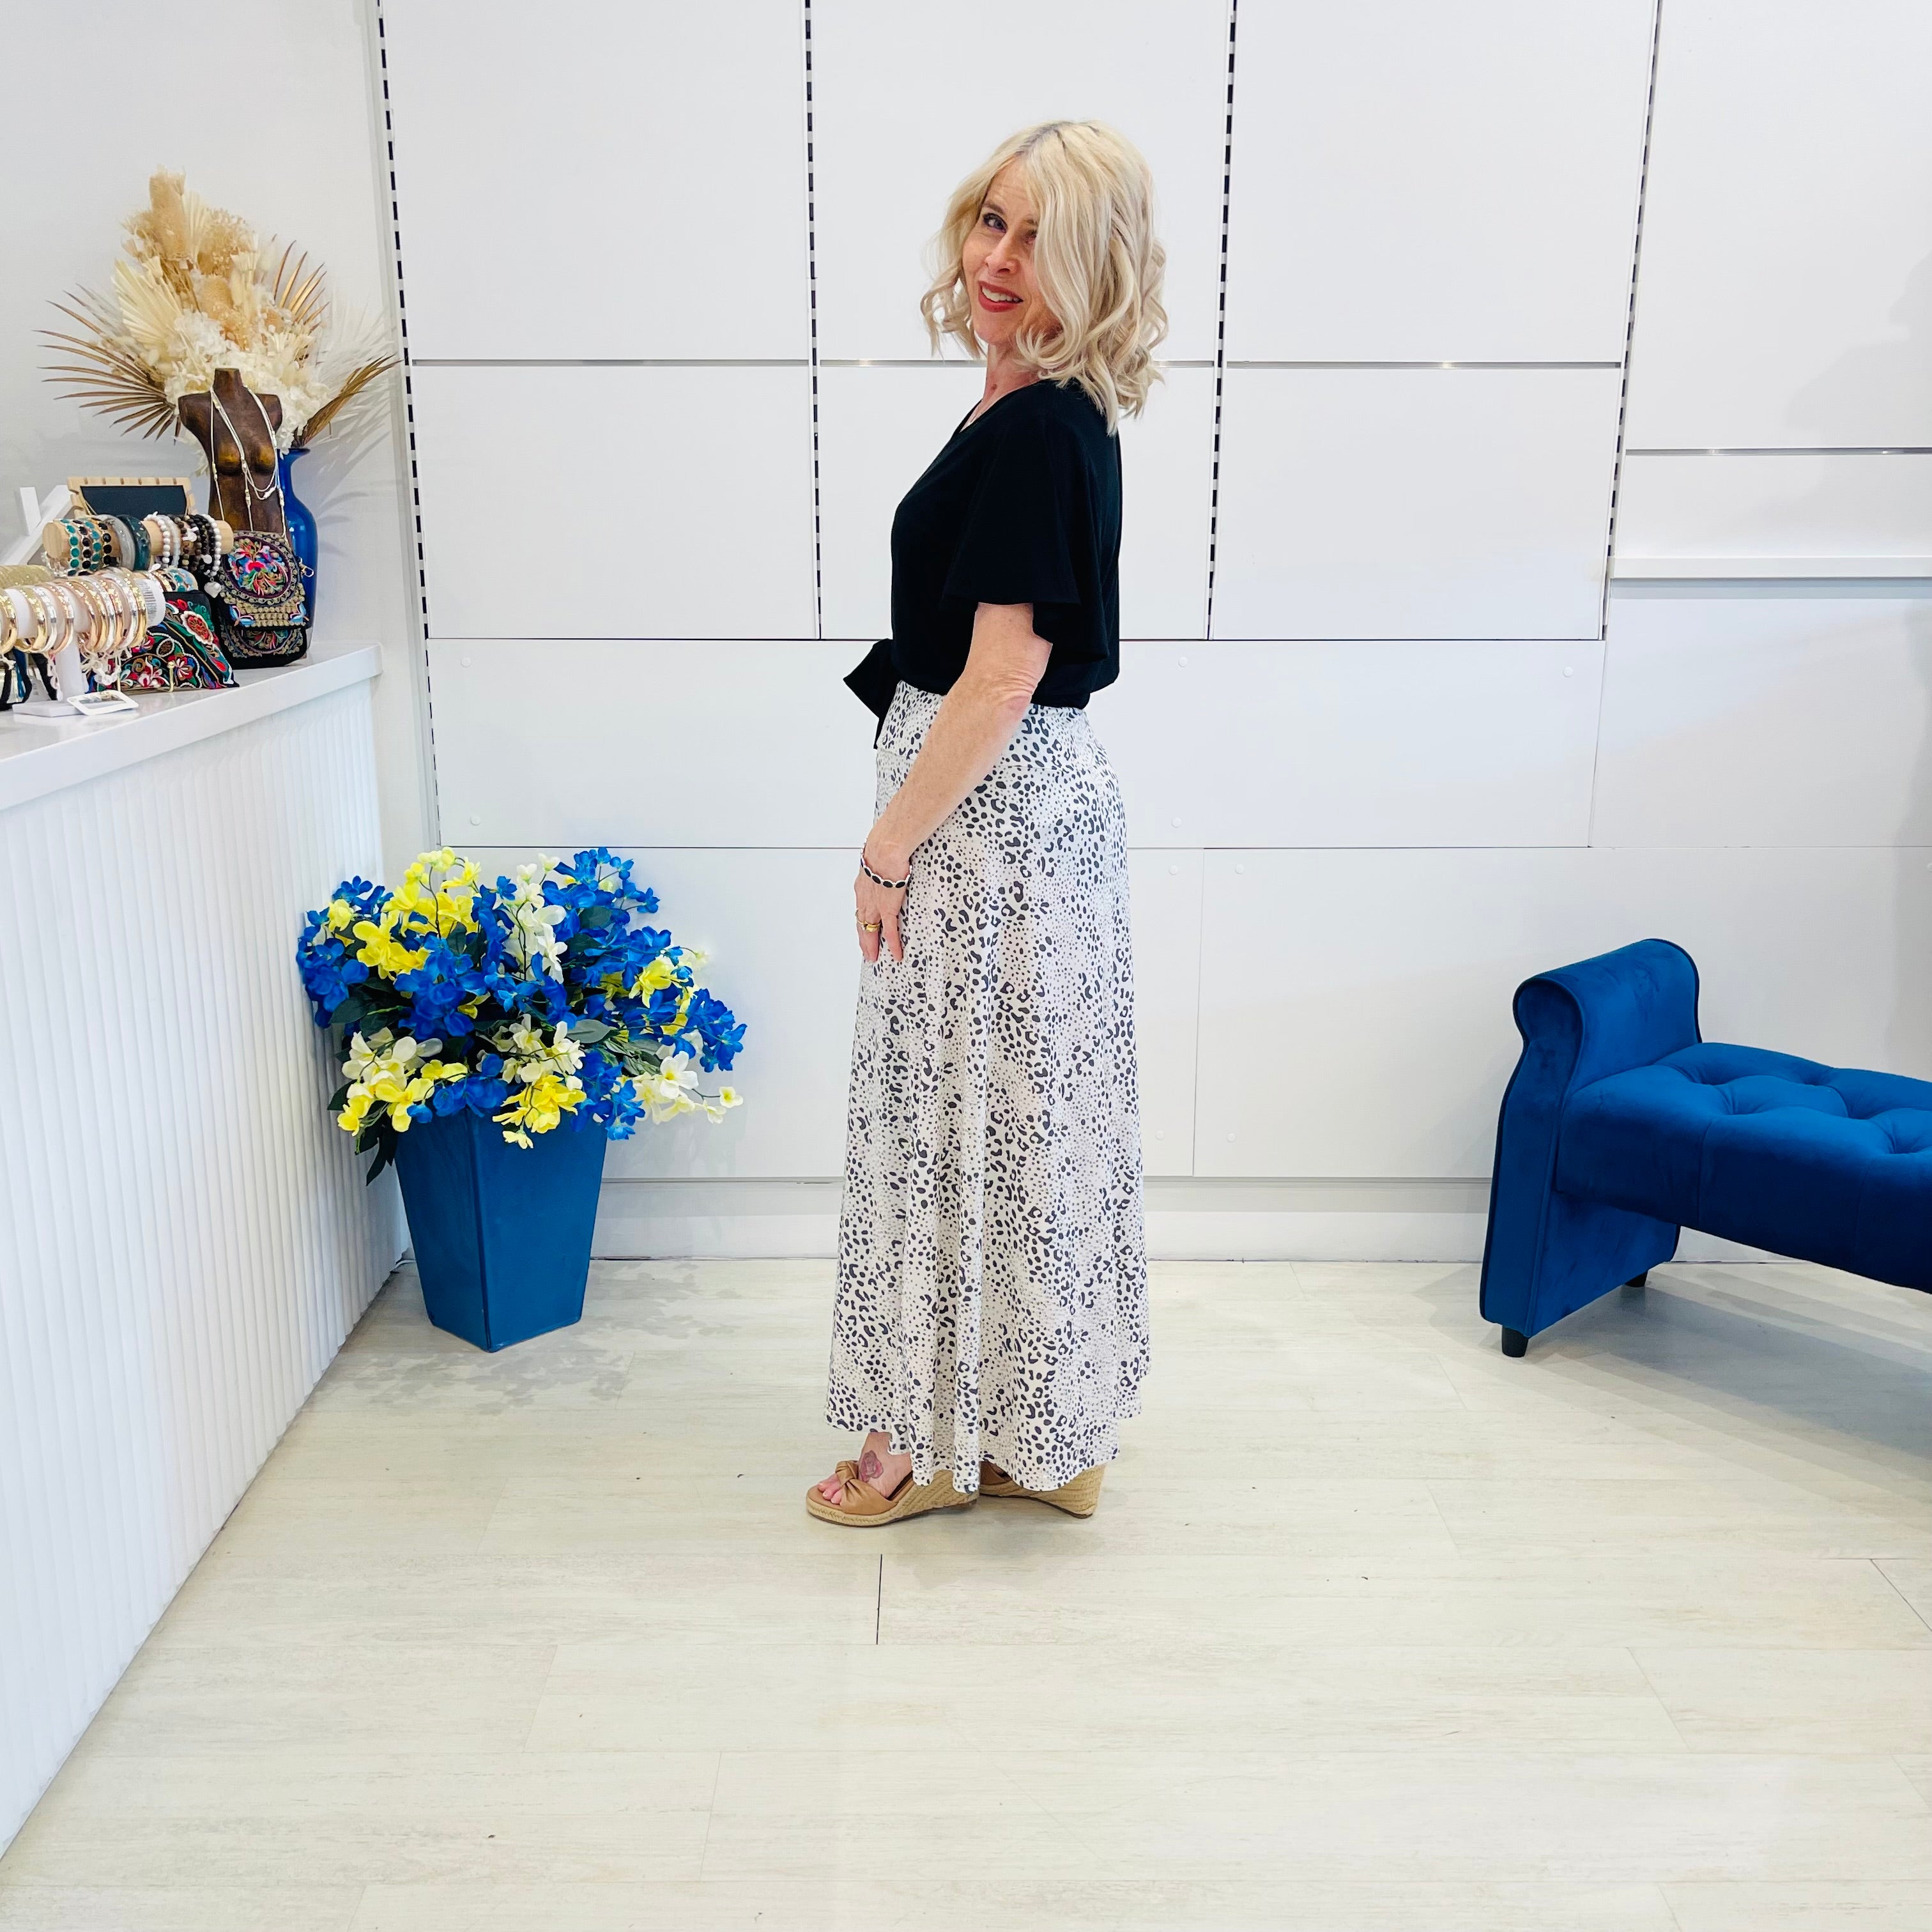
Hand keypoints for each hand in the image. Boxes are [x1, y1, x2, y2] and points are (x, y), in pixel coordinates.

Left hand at [855, 845, 907, 963]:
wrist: (886, 847)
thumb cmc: (885, 846)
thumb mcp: (880, 856)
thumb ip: (883, 862)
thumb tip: (891, 855)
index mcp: (863, 884)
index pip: (860, 907)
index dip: (862, 920)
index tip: (863, 927)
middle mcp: (865, 897)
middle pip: (861, 923)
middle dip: (863, 938)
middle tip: (866, 950)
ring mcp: (875, 905)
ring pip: (870, 930)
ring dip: (872, 945)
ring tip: (874, 957)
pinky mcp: (887, 908)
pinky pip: (889, 931)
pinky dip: (893, 944)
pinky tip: (896, 954)